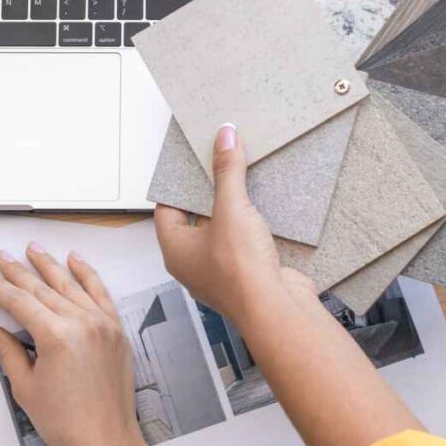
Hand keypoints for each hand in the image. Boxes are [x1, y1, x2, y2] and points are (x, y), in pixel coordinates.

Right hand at [0, 244, 147, 445]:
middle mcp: (81, 322)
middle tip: (3, 258)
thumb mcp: (26, 388)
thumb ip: (8, 353)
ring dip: (50, 265)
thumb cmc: (66, 421)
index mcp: (55, 336)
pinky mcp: (115, 329)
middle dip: (19, 272)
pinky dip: (86, 274)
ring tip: (34, 249)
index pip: (20, 302)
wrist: (106, 440)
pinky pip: (99, 292)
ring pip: (70, 284)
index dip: (0, 291)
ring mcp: (101, 323)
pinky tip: (75, 260)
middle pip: (43, 288)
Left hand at [154, 123, 315, 327]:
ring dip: (232, 210)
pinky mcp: (247, 275)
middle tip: (217, 165)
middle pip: (195, 218)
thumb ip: (227, 171)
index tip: (189, 162)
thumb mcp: (231, 208)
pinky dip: (250, 226)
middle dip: (208, 193)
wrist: (278, 309)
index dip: (177, 184)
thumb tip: (223, 137)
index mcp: (176, 250)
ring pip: (221, 231)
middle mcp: (194, 264)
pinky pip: (243, 243)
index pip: (167, 209)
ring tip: (241, 180)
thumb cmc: (241, 271)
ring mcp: (220, 272)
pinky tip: (262, 208)